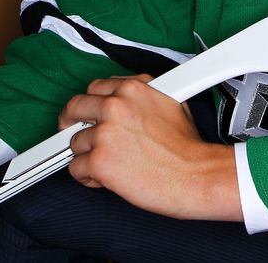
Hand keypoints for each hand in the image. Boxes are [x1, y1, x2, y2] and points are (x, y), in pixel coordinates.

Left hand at [59, 75, 242, 221]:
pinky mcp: (99, 161)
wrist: (196, 175)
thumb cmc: (187, 147)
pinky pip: (75, 168)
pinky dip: (87, 177)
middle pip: (74, 108)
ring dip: (86, 154)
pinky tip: (104, 179)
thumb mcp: (171, 102)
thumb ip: (141, 98)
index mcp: (133, 88)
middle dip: (71, 123)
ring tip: (107, 164)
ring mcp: (105, 133)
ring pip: (74, 142)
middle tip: (75, 135)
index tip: (88, 114)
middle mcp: (116, 105)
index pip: (95, 88)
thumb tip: (125, 102)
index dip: (91, 104)